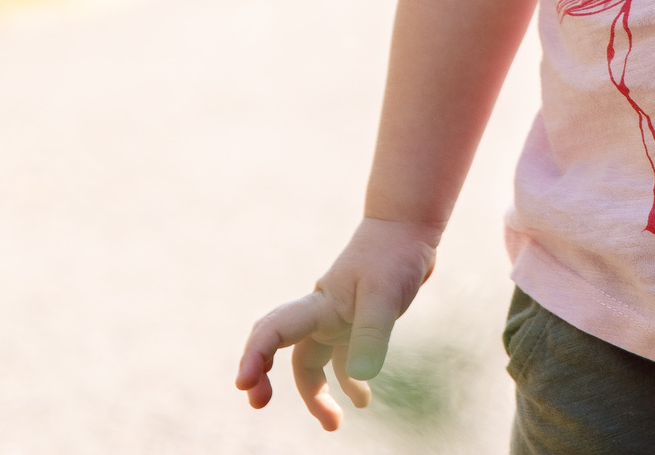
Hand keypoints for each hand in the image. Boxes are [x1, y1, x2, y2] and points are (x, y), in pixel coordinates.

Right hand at [235, 218, 440, 429]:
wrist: (409, 228)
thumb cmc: (394, 254)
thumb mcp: (386, 294)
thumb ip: (371, 335)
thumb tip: (359, 378)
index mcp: (319, 305)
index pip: (275, 331)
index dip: (254, 357)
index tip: (245, 384)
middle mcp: (321, 313)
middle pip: (284, 351)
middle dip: (266, 378)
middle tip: (259, 404)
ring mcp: (338, 318)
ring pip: (313, 362)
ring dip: (317, 394)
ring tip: (333, 425)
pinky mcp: (358, 321)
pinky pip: (344, 359)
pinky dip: (350, 381)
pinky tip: (362, 401)